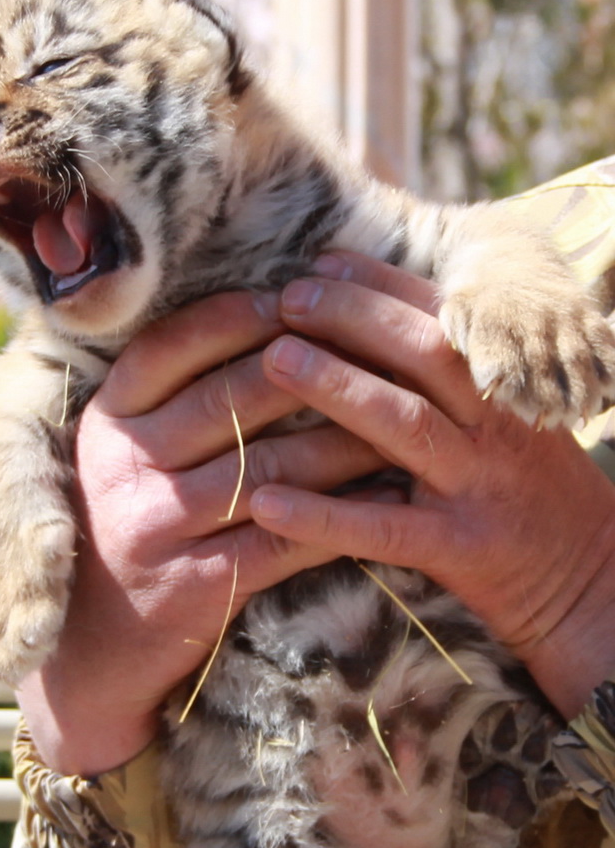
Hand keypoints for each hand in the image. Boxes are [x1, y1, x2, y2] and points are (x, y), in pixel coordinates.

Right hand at [16, 289, 385, 773]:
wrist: (86, 650)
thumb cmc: (123, 526)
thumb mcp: (120, 453)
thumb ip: (168, 397)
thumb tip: (259, 318)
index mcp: (106, 420)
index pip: (172, 345)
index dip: (237, 315)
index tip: (294, 297)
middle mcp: (124, 466)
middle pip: (232, 398)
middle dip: (315, 366)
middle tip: (377, 348)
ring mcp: (156, 528)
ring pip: (272, 466)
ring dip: (346, 439)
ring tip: (403, 417)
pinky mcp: (194, 586)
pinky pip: (284, 540)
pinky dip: (341, 516)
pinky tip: (386, 497)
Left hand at [251, 251, 614, 718]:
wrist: (596, 585)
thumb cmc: (534, 490)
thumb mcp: (514, 420)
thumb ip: (460, 376)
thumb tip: (382, 320)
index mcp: (506, 387)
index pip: (440, 316)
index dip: (379, 282)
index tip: (320, 261)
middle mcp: (497, 426)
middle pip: (423, 353)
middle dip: (352, 316)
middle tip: (287, 298)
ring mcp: (480, 487)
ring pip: (404, 425)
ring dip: (336, 386)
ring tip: (274, 358)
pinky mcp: (462, 551)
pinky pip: (384, 529)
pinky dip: (322, 516)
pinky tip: (266, 501)